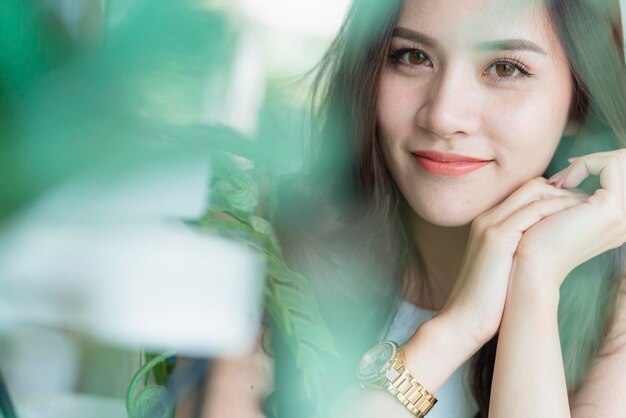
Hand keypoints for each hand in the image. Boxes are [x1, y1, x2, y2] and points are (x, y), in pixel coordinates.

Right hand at [433, 177, 586, 346]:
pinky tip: (578, 219)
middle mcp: (487, 218)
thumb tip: (548, 251)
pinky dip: (558, 209)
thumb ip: (519, 251)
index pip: (525, 194)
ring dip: (565, 197)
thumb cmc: (488, 301)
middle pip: (531, 186)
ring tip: (590, 209)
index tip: (580, 209)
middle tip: (591, 204)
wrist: (463, 319)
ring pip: (534, 192)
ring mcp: (489, 225)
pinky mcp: (497, 237)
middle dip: (564, 191)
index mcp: (488, 224)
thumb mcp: (504, 269)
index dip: (554, 196)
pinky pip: (533, 210)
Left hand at [513, 149, 625, 287]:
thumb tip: (573, 169)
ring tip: (561, 181)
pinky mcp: (612, 209)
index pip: (624, 173)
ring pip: (622, 161)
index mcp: (621, 219)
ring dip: (588, 162)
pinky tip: (562, 184)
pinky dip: (586, 165)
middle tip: (562, 178)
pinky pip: (611, 165)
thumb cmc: (540, 239)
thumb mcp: (566, 212)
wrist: (533, 264)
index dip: (598, 165)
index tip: (565, 179)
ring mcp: (625, 214)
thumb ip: (578, 196)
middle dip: (594, 161)